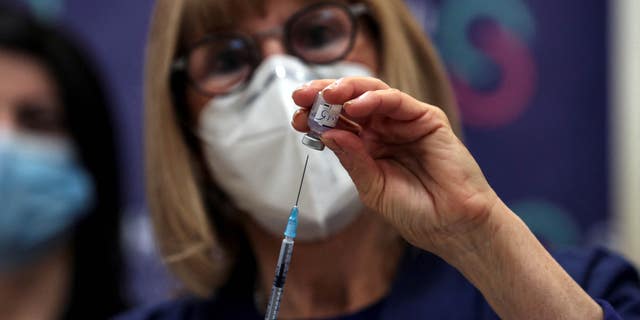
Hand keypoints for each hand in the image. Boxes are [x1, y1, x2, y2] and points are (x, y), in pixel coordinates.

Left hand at [291, 77, 500, 254]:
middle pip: (349, 103)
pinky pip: (398, 101)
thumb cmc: (415, 211)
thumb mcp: (372, 188)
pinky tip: (355, 106)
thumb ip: (352, 160)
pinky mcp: (426, 119)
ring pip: (371, 94)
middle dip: (323, 96)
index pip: (337, 123)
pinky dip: (375, 99)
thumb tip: (327, 133)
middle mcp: (384, 130)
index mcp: (368, 147)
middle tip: (301, 97)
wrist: (452, 225)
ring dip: (346, 91)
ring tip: (325, 96)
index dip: (315, 117)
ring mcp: (404, 122)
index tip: (295, 118)